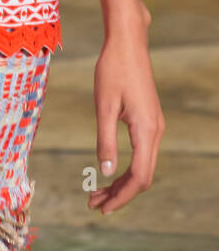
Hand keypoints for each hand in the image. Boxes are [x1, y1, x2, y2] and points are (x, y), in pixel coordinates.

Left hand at [88, 6, 164, 215]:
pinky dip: (126, 167)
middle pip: (143, 177)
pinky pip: (142, 153)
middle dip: (120, 194)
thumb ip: (106, 139)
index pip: (138, 177)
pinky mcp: (149, 120)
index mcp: (146, 130)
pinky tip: (109, 169)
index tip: (101, 208)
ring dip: (122, 182)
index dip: (121, 196)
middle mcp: (156, 132)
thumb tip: (105, 171)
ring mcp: (155, 126)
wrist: (128, 42)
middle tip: (93, 204)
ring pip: (143, 166)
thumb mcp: (104, 105)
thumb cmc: (113, 69)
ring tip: (96, 192)